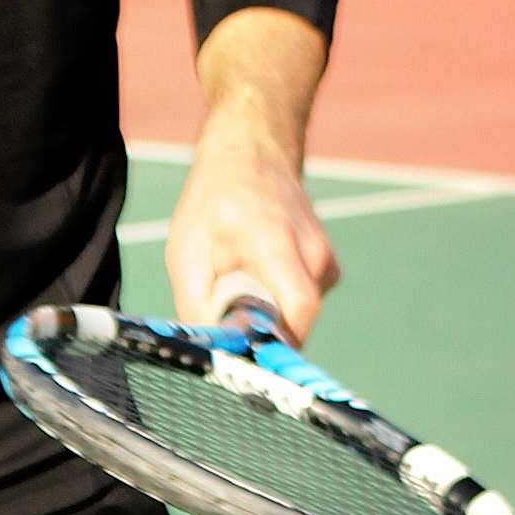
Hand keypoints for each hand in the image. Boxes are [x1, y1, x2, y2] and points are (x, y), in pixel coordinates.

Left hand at [165, 125, 337, 344]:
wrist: (252, 156)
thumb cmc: (213, 203)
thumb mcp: (187, 251)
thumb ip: (197, 306)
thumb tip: (210, 357)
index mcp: (276, 240)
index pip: (299, 306)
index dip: (279, 344)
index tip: (249, 358)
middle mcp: (313, 251)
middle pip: (294, 322)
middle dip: (260, 332)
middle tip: (227, 311)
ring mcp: (326, 261)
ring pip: (295, 317)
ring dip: (265, 314)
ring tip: (240, 278)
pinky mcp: (328, 271)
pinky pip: (299, 306)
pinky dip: (276, 302)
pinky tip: (258, 273)